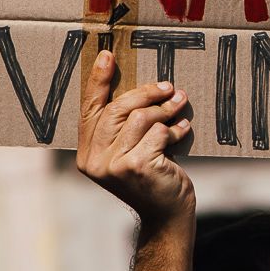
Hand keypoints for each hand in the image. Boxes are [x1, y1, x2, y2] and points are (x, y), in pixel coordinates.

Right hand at [77, 50, 192, 227]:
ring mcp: (113, 165)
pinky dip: (174, 129)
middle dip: (146, 94)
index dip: (98, 81)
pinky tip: (182, 130)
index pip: (90, 109)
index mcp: (86, 154)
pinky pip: (157, 133)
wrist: (167, 214)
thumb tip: (138, 87)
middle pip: (116, 109)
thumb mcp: (129, 151)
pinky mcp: (136, 167)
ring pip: (140, 118)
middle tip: (168, 87)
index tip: (107, 55)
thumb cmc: (151, 177)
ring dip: (165, 110)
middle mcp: (94, 160)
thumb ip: (123, 127)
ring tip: (179, 106)